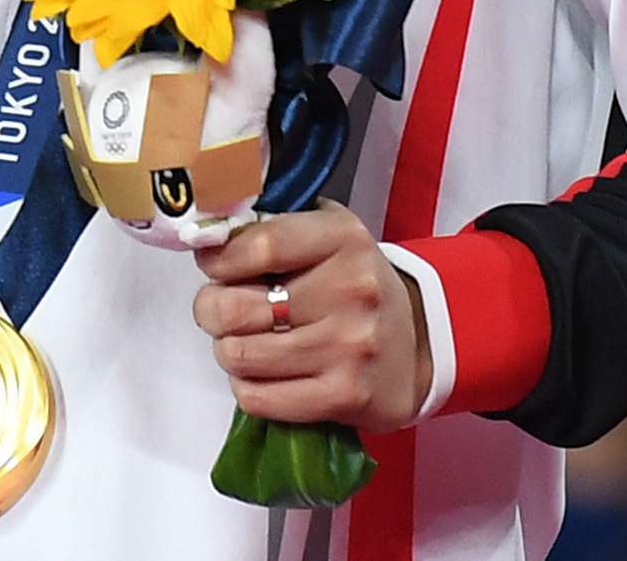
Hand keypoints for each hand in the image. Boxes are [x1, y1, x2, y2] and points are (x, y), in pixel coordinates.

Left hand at [193, 205, 428, 432]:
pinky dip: (246, 386)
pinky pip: (258, 397)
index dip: (219, 260)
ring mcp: (349, 347)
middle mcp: (351, 291)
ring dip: (229, 350)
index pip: (259, 245)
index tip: (212, 267)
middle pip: (234, 308)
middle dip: (211, 310)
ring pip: (239, 355)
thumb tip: (207, 241)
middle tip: (222, 310)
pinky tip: (263, 373)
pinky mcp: (345, 396)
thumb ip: (270, 228)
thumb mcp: (326, 235)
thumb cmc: (354, 285)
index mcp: (344, 240)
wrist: (419, 344)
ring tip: (246, 341)